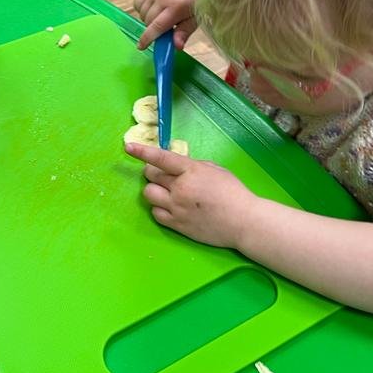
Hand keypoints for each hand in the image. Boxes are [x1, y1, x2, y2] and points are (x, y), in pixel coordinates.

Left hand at [125, 142, 257, 248]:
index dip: (142, 152)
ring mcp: (176, 208)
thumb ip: (193, 166)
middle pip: (151, 176)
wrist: (244, 222)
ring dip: (155, 190)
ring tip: (168, 193)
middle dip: (154, 173)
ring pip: (149, 194)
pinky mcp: (176, 225)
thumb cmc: (234, 192)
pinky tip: (171, 207)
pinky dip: (160, 208)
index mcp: (191, 171)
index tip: (128, 147)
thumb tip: (176, 166)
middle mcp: (180, 188)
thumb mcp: (215, 169)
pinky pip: (155, 213)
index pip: (161, 158)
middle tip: (164, 176)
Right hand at [134, 0, 204, 50]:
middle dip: (153, 28)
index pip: (157, 26)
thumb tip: (176, 46)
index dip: (147, 38)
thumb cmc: (196, 1)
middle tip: (164, 26)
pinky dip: (142, 8)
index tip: (141, 46)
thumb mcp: (194, 20)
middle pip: (147, 21)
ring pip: (141, 13)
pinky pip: (137, 2)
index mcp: (176, 6)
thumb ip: (184, 33)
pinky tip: (154, 7)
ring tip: (161, 15)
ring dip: (148, 18)